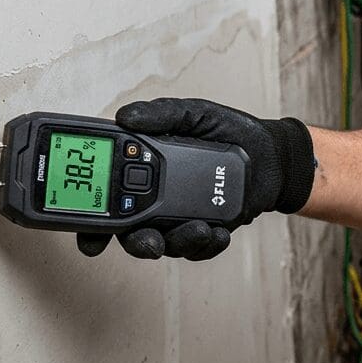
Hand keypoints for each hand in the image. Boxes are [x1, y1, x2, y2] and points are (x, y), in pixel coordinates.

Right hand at [76, 98, 314, 260]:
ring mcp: (179, 220)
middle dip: (136, 242)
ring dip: (179, 242)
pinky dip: (207, 245)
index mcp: (142, 170)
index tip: (90, 238)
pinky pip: (200, 249)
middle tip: (149, 241)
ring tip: (199, 229)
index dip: (92, 223)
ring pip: (166, 244)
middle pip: (131, 232)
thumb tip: (125, 116)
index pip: (107, 197)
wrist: (270, 152)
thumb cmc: (227, 131)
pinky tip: (217, 233)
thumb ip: (161, 114)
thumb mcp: (194, 114)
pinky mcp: (207, 232)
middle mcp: (154, 200)